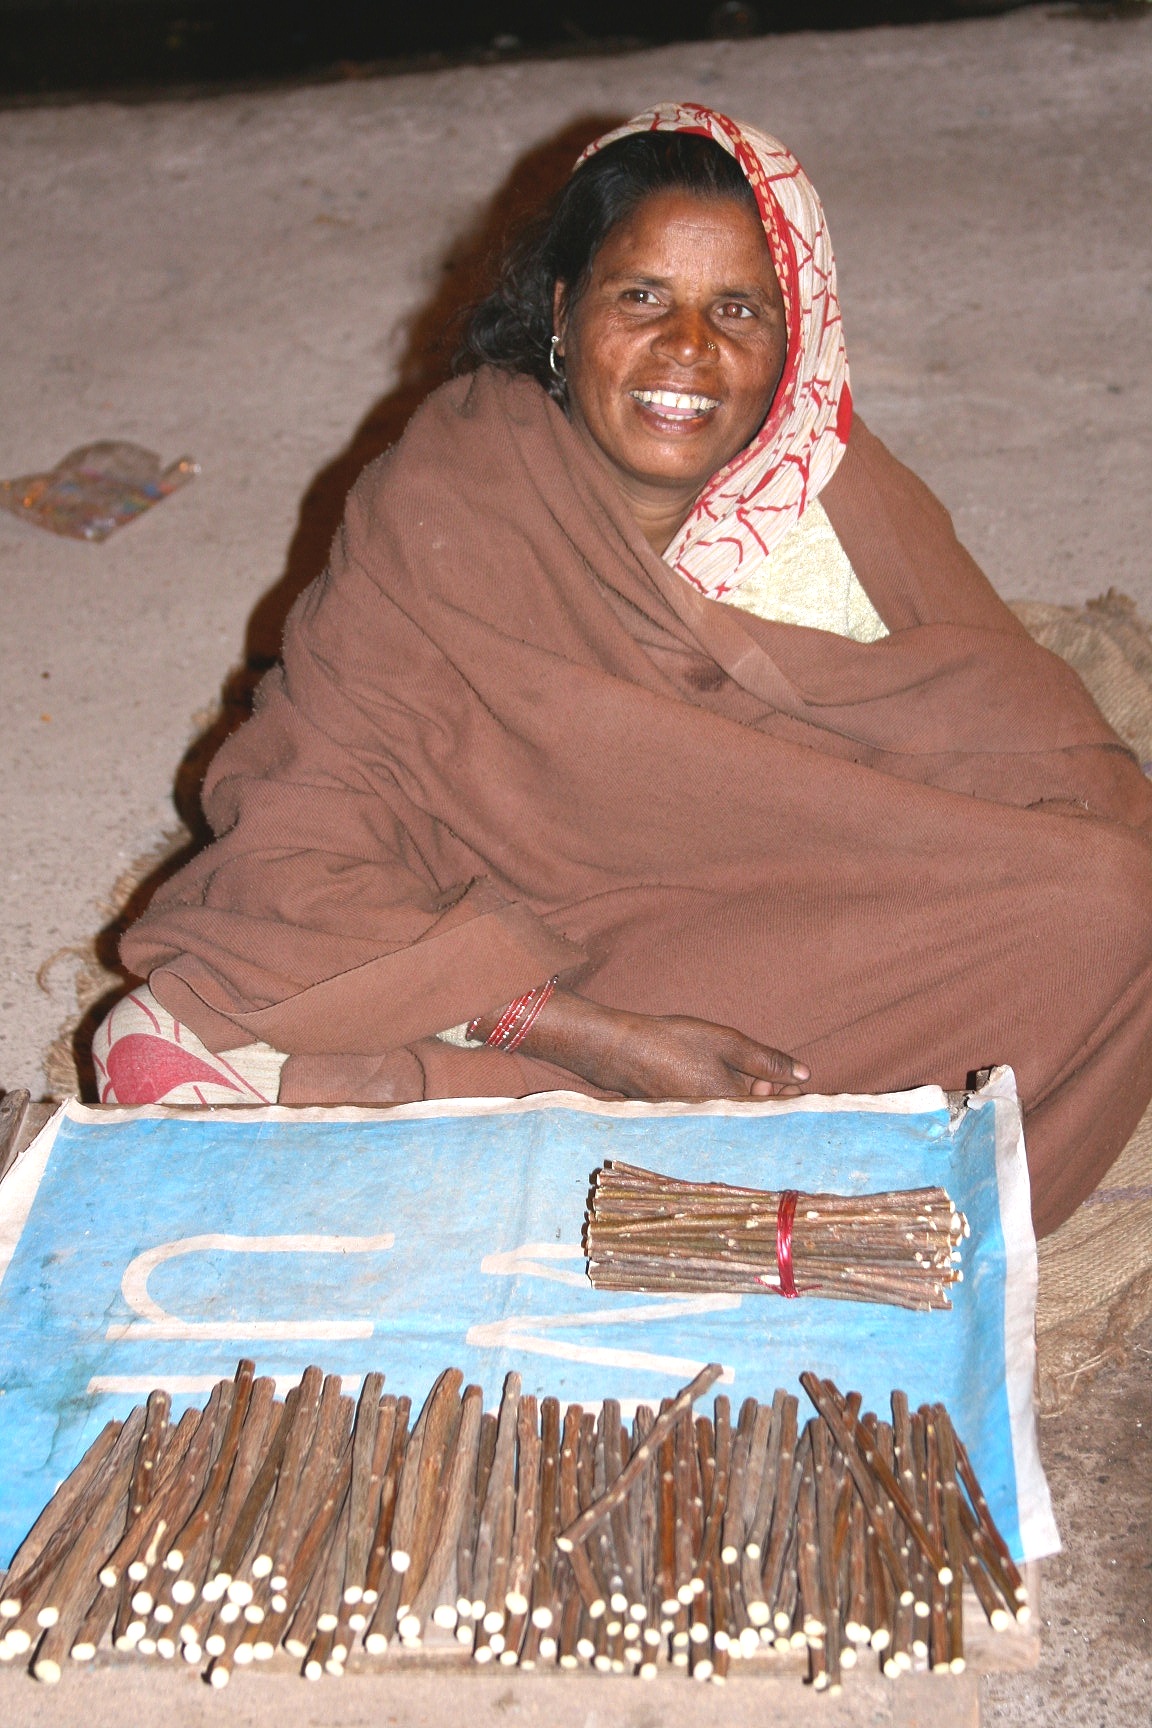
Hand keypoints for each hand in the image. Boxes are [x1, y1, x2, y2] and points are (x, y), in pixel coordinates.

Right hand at [477, 987, 808, 1100]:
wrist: (618, 1050)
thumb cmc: (671, 1042)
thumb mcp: (725, 1042)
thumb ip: (767, 1061)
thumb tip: (804, 1075)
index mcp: (731, 1107)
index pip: (776, 1114)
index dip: (791, 1100)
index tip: (795, 1085)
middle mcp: (716, 1124)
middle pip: (757, 1117)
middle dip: (769, 1098)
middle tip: (766, 1074)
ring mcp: (699, 1126)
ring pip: (737, 1115)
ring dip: (746, 1098)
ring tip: (739, 1074)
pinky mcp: (686, 1122)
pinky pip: (717, 1115)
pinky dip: (724, 1101)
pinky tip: (715, 1080)